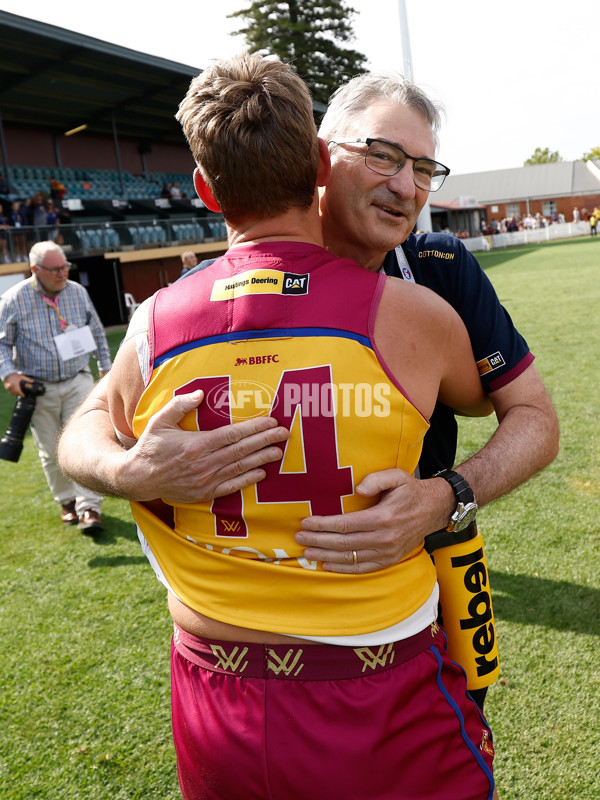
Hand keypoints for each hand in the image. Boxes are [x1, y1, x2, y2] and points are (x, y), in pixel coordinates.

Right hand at [3, 373, 34, 396]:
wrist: (7, 374)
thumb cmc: (15, 376)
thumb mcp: (22, 377)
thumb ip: (27, 379)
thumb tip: (33, 382)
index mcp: (16, 385)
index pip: (19, 392)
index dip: (22, 394)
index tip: (25, 396)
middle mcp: (11, 387)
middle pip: (16, 393)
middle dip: (20, 394)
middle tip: (23, 394)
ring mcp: (8, 388)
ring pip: (13, 393)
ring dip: (16, 394)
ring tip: (19, 392)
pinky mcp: (7, 388)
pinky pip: (10, 392)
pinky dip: (13, 393)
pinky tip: (15, 391)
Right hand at [117, 389, 289, 503]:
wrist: (138, 478)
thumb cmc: (150, 446)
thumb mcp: (160, 421)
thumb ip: (179, 405)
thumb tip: (200, 394)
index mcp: (196, 444)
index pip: (232, 434)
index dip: (254, 428)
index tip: (271, 421)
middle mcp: (204, 463)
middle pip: (241, 450)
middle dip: (265, 440)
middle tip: (284, 433)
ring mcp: (205, 480)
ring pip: (240, 467)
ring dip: (262, 459)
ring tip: (279, 451)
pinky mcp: (204, 493)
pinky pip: (231, 486)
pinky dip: (247, 479)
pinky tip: (261, 472)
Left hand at [295, 469, 453, 572]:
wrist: (434, 509)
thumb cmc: (410, 490)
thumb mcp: (397, 476)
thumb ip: (377, 479)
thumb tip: (357, 490)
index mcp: (383, 517)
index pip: (345, 524)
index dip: (323, 525)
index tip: (306, 523)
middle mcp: (385, 537)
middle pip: (344, 543)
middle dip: (318, 542)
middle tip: (299, 539)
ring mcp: (388, 552)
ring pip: (351, 557)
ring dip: (326, 557)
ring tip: (307, 553)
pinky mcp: (390, 560)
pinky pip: (363, 568)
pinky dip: (344, 568)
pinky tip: (327, 565)